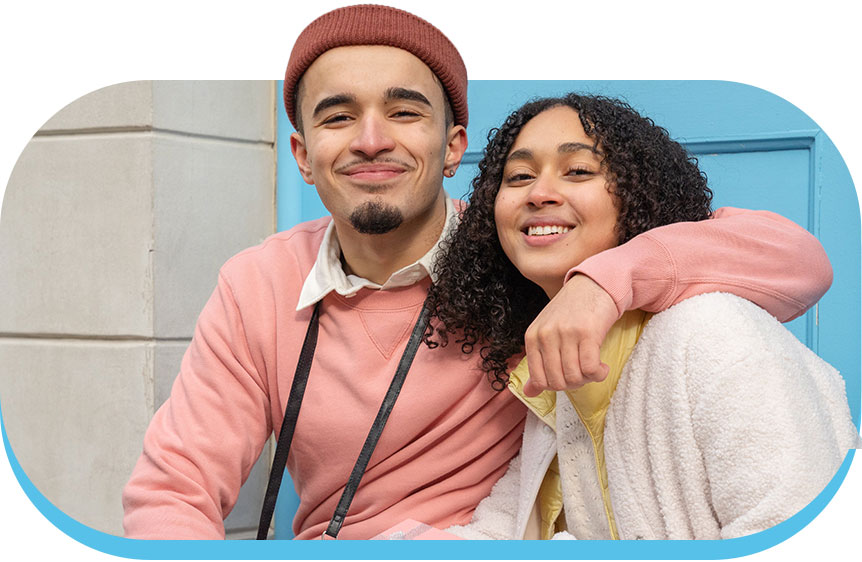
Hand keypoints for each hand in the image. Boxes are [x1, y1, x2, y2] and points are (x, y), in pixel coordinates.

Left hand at [523, 275, 619, 396]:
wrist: (593, 285)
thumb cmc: (570, 312)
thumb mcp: (547, 334)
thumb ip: (538, 362)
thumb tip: (529, 393)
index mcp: (532, 337)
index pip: (539, 380)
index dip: (556, 386)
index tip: (567, 377)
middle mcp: (546, 335)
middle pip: (558, 382)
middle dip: (573, 384)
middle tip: (583, 374)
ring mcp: (565, 333)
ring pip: (574, 377)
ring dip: (587, 379)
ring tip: (593, 368)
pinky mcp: (587, 332)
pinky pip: (590, 369)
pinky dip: (599, 374)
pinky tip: (602, 366)